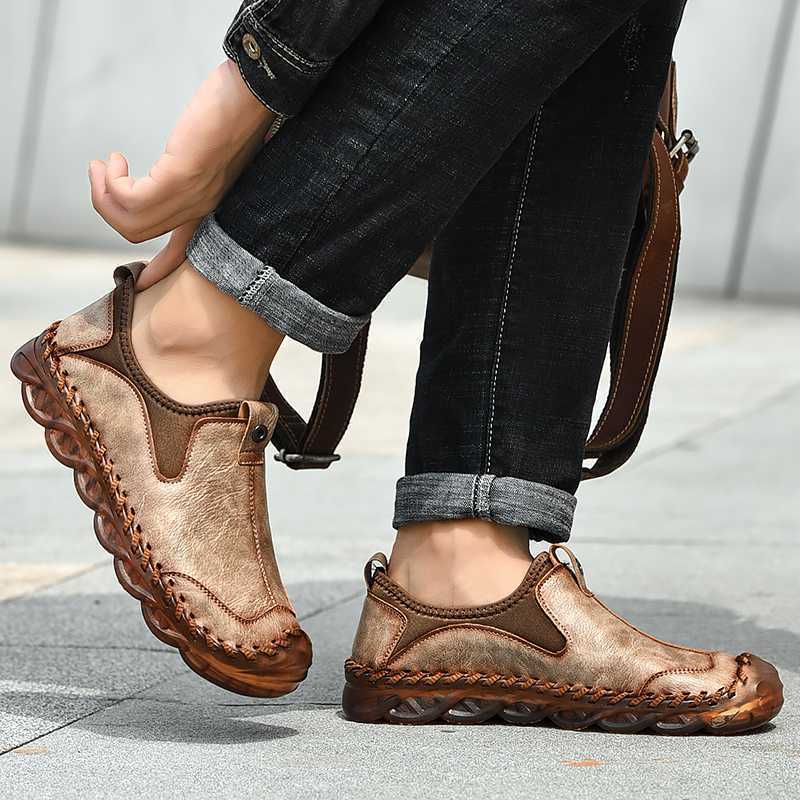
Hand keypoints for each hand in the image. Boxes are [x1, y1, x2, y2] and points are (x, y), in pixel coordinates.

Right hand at [89, 60, 273, 286]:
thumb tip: (179, 167)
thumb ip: (196, 170)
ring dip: (103, 195)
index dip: (159, 269)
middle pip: (139, 234)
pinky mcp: (180, 178)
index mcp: (210, 207)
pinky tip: (117, 161)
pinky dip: (111, 183)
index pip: (184, 252)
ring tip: (104, 166)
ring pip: (130, 223)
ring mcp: (191, 197)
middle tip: (102, 175)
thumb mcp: (212, 151)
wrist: (255, 93)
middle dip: (107, 208)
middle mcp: (201, 210)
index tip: (139, 284)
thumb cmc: (234, 114)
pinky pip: (130, 200)